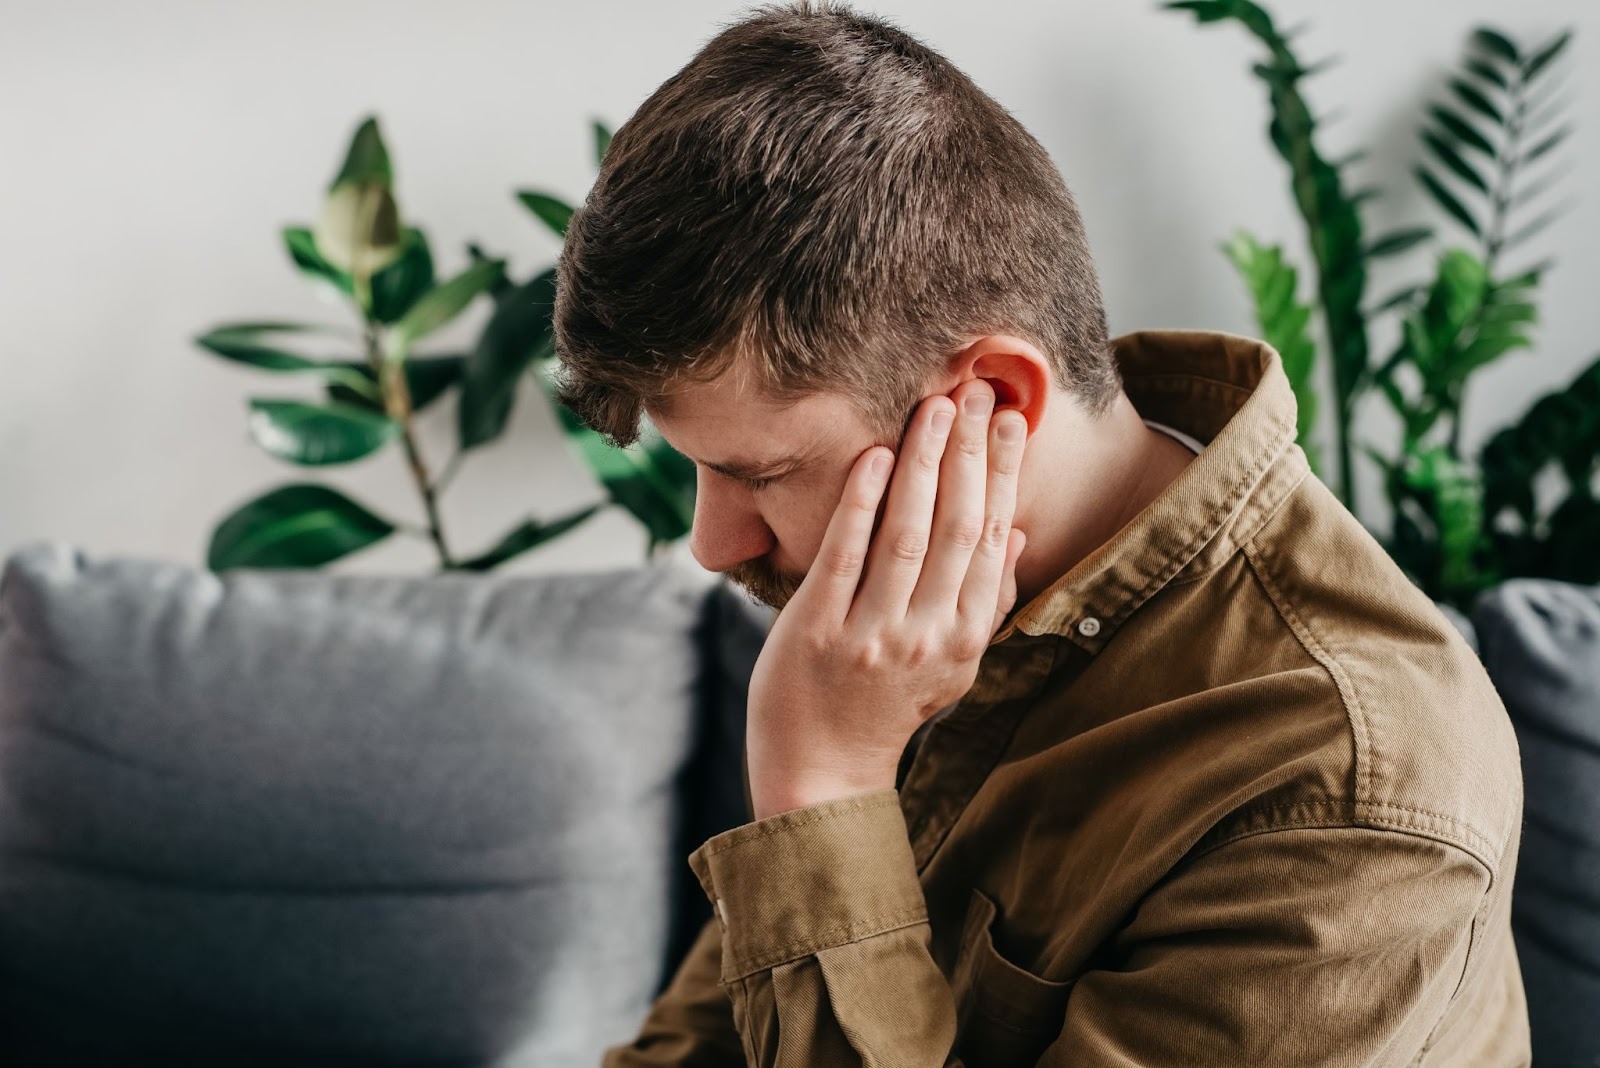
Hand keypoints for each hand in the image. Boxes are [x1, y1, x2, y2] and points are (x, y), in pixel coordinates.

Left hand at [745, 379, 1027, 819]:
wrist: (822, 776)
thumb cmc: (884, 711)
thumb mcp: (952, 667)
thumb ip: (983, 603)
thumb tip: (1013, 533)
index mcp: (964, 640)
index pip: (991, 540)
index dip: (1003, 474)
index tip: (1011, 418)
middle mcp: (926, 637)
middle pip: (957, 528)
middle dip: (970, 452)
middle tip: (976, 389)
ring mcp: (871, 635)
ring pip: (907, 534)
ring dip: (923, 464)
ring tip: (935, 407)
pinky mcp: (817, 633)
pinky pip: (844, 557)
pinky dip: (860, 503)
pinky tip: (873, 456)